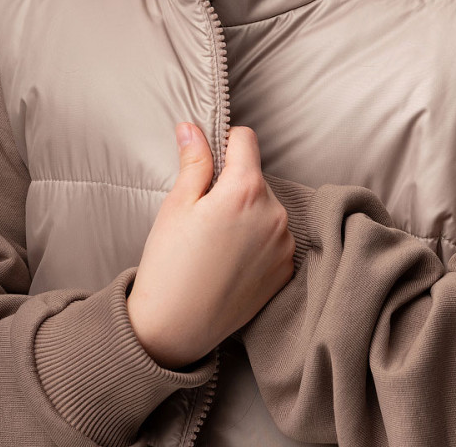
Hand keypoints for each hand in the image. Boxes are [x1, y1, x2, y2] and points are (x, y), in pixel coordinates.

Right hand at [126, 122, 295, 369]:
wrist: (176, 328)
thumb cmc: (170, 264)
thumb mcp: (177, 205)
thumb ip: (193, 161)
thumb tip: (192, 127)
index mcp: (246, 190)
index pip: (246, 139)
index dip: (224, 142)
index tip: (209, 160)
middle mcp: (275, 213)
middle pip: (256, 176)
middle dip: (233, 184)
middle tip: (204, 214)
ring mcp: (285, 244)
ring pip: (266, 207)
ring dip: (248, 212)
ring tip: (216, 241)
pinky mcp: (286, 269)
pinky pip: (275, 237)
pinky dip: (257, 240)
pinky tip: (230, 260)